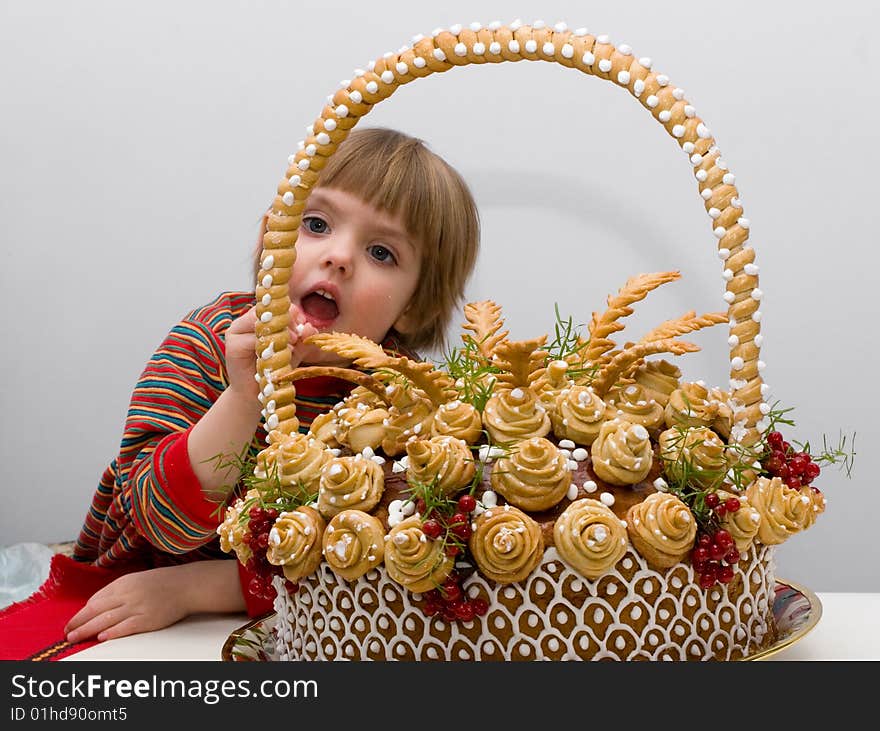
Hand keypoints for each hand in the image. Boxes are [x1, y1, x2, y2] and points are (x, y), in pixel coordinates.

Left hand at [64, 566, 192, 642]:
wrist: (187, 585)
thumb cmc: (162, 583)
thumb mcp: (137, 580)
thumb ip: (118, 591)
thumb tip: (96, 605)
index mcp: (124, 583)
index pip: (96, 600)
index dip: (82, 612)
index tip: (73, 621)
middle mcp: (128, 594)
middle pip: (96, 610)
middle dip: (78, 623)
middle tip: (66, 633)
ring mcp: (138, 607)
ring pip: (106, 620)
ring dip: (87, 630)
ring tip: (75, 638)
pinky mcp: (148, 620)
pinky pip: (125, 627)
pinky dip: (112, 633)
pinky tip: (101, 637)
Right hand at [224, 304, 318, 399]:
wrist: (257, 395)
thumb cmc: (275, 371)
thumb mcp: (293, 353)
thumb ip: (302, 340)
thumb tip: (309, 327)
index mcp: (262, 319)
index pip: (276, 307)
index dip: (292, 312)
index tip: (303, 323)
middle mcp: (247, 321)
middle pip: (267, 311)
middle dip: (287, 321)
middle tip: (298, 336)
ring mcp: (237, 331)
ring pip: (258, 321)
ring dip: (277, 331)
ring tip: (291, 344)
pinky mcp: (232, 345)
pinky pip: (250, 339)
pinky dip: (266, 344)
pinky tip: (277, 353)